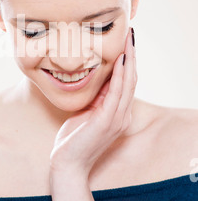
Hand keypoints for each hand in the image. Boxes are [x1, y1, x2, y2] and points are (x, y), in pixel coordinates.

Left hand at [49, 27, 136, 177]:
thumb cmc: (73, 140)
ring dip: (129, 61)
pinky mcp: (108, 121)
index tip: (125, 43)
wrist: (67, 164)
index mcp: (118, 114)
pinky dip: (120, 75)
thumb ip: (95, 99)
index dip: (128, 63)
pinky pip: (117, 93)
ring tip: (128, 41)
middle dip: (131, 56)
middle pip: (132, 80)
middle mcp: (122, 115)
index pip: (127, 83)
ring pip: (128, 84)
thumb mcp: (86, 113)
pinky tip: (120, 60)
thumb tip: (96, 79)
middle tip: (130, 35)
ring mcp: (117, 119)